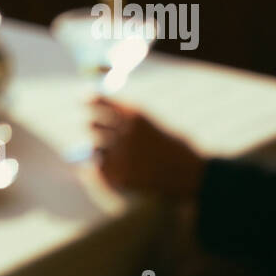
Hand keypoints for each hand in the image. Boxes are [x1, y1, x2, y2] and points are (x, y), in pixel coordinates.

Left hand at [90, 97, 205, 197]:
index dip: (90, 101)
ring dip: (102, 151)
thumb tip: (94, 115)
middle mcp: (125, 131)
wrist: (192, 175)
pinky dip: (105, 169)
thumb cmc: (173, 147)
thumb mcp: (151, 124)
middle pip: (92, 125)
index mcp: (135, 114)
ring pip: (94, 148)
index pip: (100, 102)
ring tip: (123, 157)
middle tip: (100, 132)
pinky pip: (99, 169)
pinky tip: (122, 170)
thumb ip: (125, 119)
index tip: (82, 100)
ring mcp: (121, 154)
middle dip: (95, 128)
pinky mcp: (119, 175)